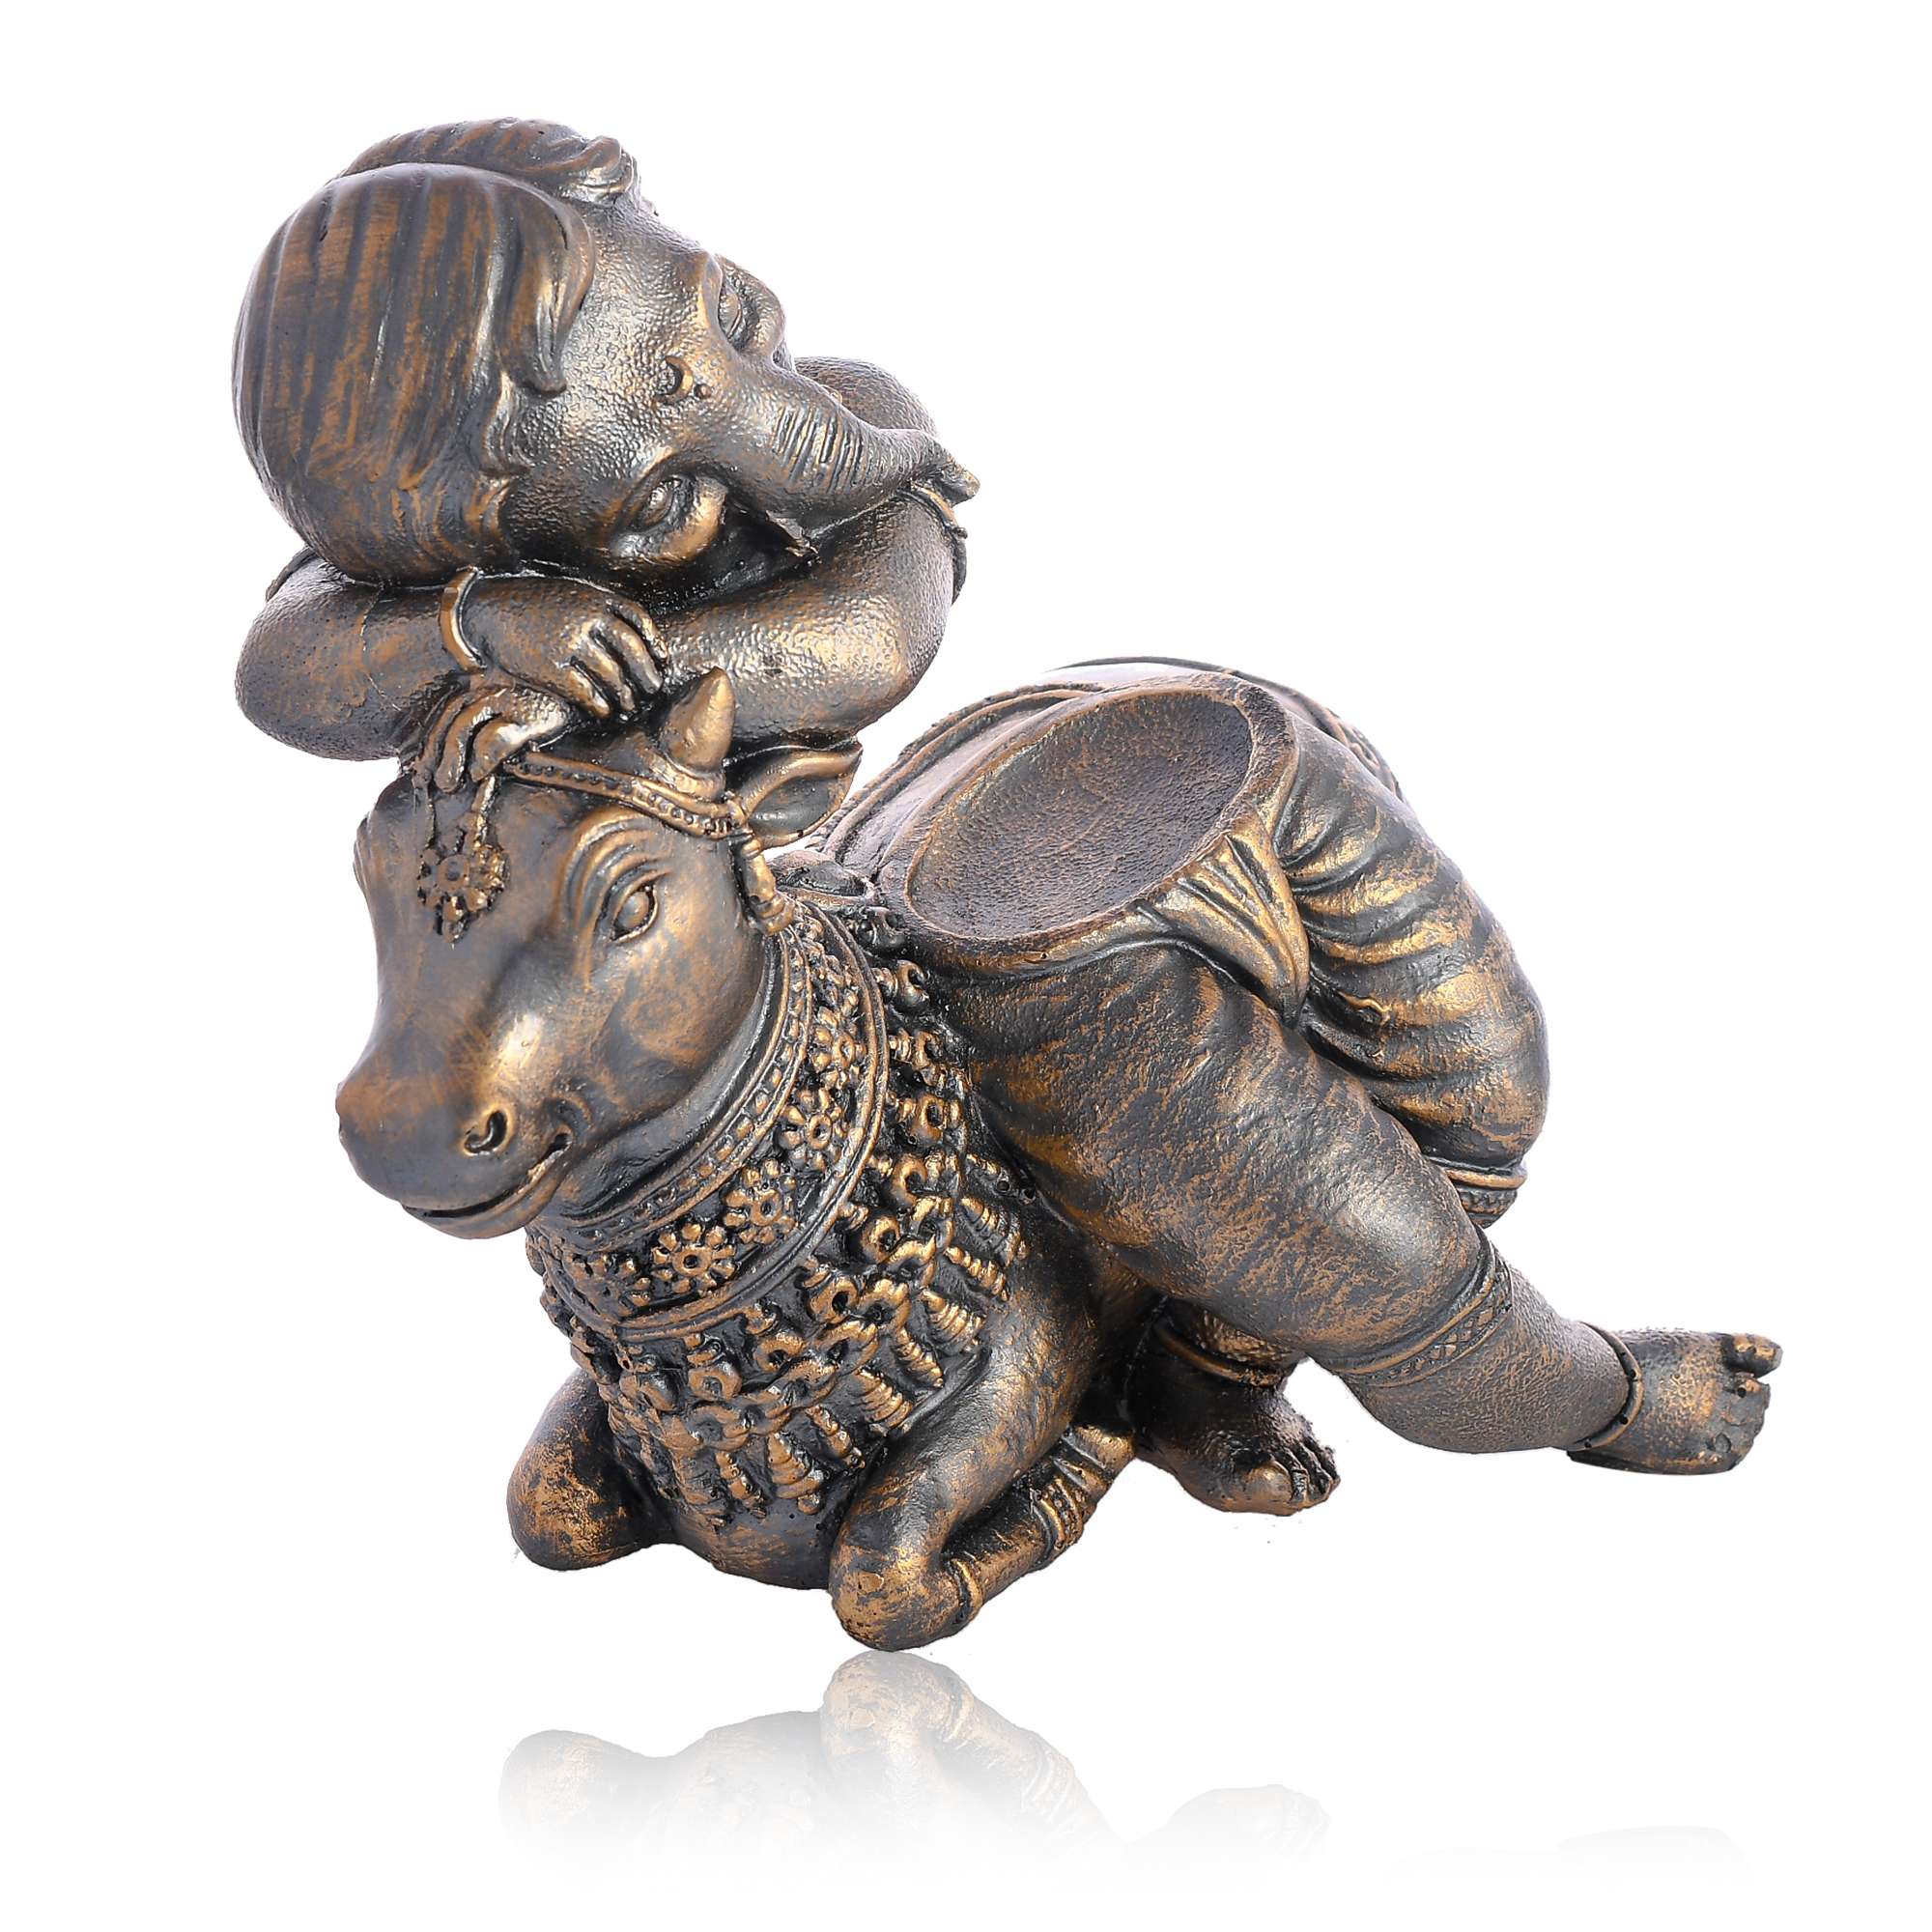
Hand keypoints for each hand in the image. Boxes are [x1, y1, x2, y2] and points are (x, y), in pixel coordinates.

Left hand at [426, 681, 574, 792]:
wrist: (601, 691)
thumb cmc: (559, 704)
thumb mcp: (524, 705)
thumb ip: (499, 720)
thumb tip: (471, 758)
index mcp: (487, 684)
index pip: (449, 713)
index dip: (432, 742)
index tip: (422, 770)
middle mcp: (494, 688)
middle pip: (453, 719)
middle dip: (437, 753)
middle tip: (433, 783)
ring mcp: (513, 700)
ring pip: (467, 725)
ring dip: (453, 757)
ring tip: (449, 784)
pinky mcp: (534, 717)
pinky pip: (500, 736)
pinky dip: (485, 755)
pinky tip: (480, 772)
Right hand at [461, 575, 664, 721]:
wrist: (485, 610)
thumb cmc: (531, 604)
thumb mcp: (569, 593)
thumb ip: (599, 608)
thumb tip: (632, 635)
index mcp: (594, 598)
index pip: (639, 622)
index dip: (655, 646)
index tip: (662, 663)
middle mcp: (586, 618)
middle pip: (632, 652)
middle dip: (647, 676)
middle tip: (652, 692)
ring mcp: (569, 643)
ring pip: (613, 676)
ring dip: (625, 696)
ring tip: (629, 708)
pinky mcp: (551, 667)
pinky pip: (586, 693)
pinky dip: (600, 706)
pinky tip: (603, 712)